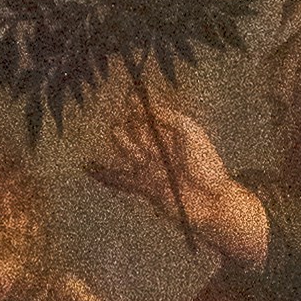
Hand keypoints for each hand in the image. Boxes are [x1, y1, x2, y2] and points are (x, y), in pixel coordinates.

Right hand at [94, 82, 263, 268]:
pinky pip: (120, 180)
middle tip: (125, 118)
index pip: (145, 116)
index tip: (131, 99)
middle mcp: (157, 149)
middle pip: (133, 131)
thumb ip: (167, 116)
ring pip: (126, 150)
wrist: (212, 201)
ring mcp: (149, 168)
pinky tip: (88, 167)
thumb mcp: (189, 131)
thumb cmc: (207, 165)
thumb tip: (144, 105)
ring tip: (117, 131)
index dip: (136, 107)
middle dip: (128, 124)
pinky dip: (103, 175)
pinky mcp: (144, 188)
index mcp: (169, 134)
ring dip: (122, 140)